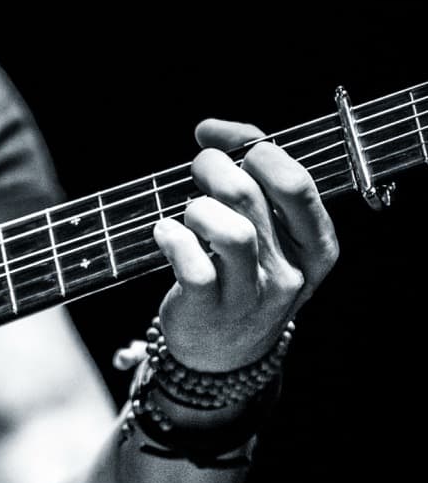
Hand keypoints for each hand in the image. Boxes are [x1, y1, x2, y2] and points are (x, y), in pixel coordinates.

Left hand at [151, 118, 338, 370]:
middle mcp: (290, 272)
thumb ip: (250, 172)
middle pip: (252, 196)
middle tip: (197, 174)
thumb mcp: (267, 228)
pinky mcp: (211, 310)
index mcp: (315, 245)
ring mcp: (252, 296)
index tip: (219, 140)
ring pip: (231, 233)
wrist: (225, 352)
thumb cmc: (244, 271)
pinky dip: (172, 239)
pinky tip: (165, 234)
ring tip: (189, 213)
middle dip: (213, 169)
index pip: (297, 182)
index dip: (253, 147)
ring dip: (198, 208)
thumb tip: (211, 130)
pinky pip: (194, 266)